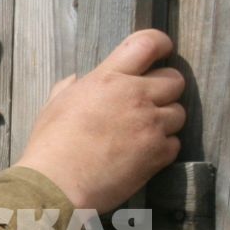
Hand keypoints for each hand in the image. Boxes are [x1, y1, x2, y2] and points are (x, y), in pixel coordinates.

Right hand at [13, 29, 185, 213]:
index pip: (148, 43)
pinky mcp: (157, 153)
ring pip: (179, 113)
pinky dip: (163, 149)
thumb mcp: (54, 105)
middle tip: (150, 103)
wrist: (57, 186)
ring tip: (142, 134)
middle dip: (166, 89)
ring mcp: (149, 125)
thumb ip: (72, 88)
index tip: (163, 50)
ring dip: (165, 122)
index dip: (161, 44)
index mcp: (108, 78)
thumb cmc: (50, 147)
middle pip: (175, 79)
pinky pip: (174, 144)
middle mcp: (134, 96)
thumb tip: (76, 80)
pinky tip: (141, 155)